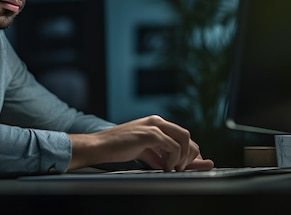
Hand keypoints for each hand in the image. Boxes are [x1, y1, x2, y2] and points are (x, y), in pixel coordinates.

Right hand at [68, 115, 213, 171]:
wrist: (99, 146)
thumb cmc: (117, 148)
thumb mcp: (142, 151)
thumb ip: (158, 155)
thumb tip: (171, 165)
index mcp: (155, 123)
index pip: (180, 135)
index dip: (189, 151)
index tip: (191, 164)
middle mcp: (156, 121)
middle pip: (186, 135)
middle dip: (190, 154)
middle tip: (183, 168)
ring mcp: (153, 125)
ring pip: (183, 138)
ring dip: (182, 157)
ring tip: (173, 168)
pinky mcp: (149, 133)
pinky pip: (172, 146)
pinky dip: (173, 159)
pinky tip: (165, 167)